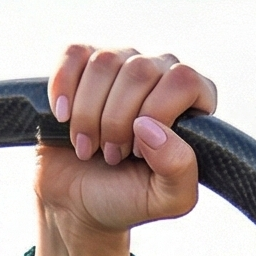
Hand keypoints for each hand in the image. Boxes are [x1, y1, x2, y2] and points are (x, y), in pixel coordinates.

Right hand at [33, 46, 216, 255]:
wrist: (77, 201)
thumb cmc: (127, 198)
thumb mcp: (166, 199)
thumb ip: (179, 170)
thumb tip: (149, 126)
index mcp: (193, 100)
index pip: (184, 80)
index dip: (157, 115)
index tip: (139, 152)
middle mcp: (160, 72)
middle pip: (141, 71)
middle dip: (118, 122)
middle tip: (112, 155)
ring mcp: (121, 63)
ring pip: (105, 62)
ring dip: (88, 114)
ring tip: (89, 147)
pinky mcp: (83, 63)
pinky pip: (74, 54)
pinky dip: (63, 87)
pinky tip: (63, 117)